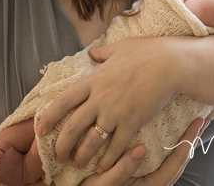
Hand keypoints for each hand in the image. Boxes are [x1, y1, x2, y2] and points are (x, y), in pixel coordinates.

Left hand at [37, 37, 184, 173]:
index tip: (41, 130)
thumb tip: (92, 51)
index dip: (48, 117)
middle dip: (61, 146)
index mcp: (95, 80)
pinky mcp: (132, 122)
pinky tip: (104, 166)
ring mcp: (115, 112)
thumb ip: (104, 53)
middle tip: (57, 156)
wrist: (172, 63)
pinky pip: (116, 145)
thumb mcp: (123, 46)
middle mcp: (100, 98)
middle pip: (72, 127)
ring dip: (82, 156)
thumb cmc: (150, 51)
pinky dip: (108, 158)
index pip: (63, 101)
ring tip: (79, 164)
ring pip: (91, 141)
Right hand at [78, 118, 208, 185]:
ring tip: (189, 122)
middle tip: (200, 118)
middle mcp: (152, 183)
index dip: (189, 141)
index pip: (177, 161)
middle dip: (189, 139)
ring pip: (170, 159)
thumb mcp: (102, 184)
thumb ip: (122, 170)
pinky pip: (159, 159)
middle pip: (178, 159)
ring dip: (180, 141)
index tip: (199, 122)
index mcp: (151, 185)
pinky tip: (166, 131)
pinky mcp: (141, 176)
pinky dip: (166, 146)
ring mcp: (148, 180)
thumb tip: (141, 150)